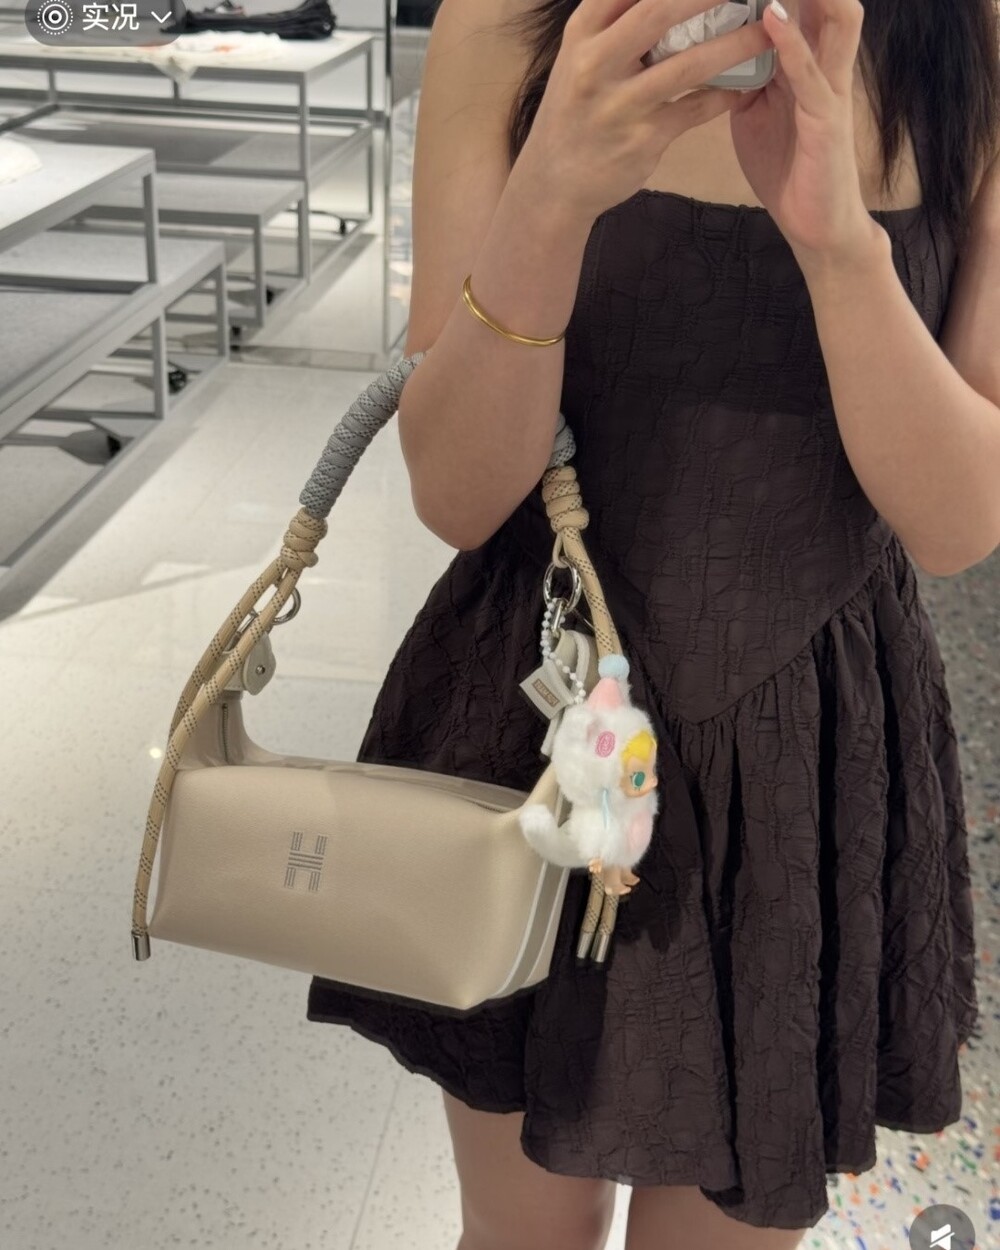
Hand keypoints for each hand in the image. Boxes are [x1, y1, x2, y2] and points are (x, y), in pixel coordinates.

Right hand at [518, 0, 775, 226]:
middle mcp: (596, 62)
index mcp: (583, 32)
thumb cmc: (576, 111)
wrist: (555, 183)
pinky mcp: (643, 139)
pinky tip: (746, 86)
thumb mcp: (581, 56)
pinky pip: (696, 109)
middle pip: (660, 10)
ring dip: (736, 43)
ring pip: (689, 63)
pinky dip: (725, 96)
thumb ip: (616, 20)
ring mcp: (620, 104)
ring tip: (767, 31)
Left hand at [729, 0, 883, 265]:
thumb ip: (741, 75)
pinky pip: (813, 74)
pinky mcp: (828, 122)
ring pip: (835, 19)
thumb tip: (707, 48)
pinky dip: (794, 44)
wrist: (815, 227)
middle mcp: (825, 63)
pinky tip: (773, 19)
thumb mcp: (754, 111)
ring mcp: (830, 89)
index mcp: (807, 59)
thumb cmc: (787, 167)